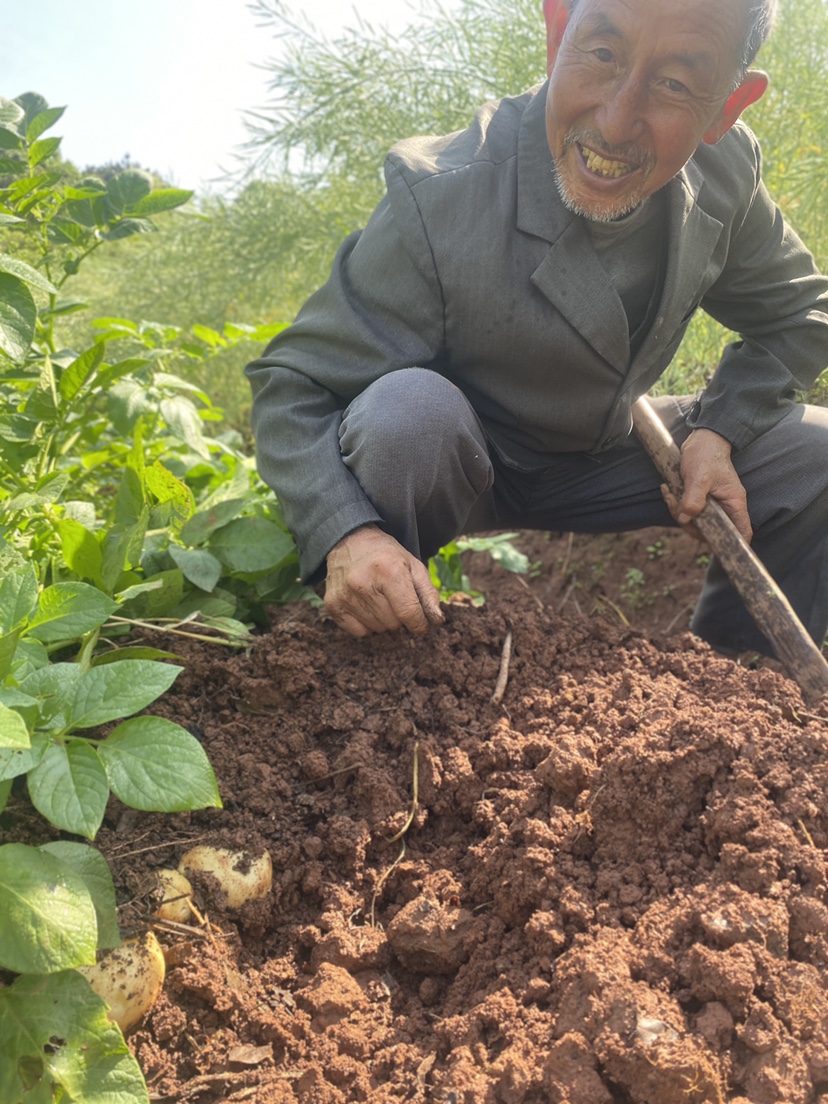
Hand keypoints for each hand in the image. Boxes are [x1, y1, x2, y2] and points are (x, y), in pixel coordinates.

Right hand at [324, 525, 443, 637]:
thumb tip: (437, 620)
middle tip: (395, 599)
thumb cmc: (386, 556)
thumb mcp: (413, 566)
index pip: (409, 613)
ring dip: (384, 620)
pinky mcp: (332, 604)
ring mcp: (345, 595)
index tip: (421, 624)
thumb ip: (428, 593)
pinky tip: (365, 605)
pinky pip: (359, 632)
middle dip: (400, 617)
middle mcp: (363, 584)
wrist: (349, 540)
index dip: (420, 624)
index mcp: (388, 571)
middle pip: (394, 624)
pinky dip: (367, 624)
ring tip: (379, 598)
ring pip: (378, 629)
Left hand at [661, 428, 752, 543]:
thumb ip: (693, 499)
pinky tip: (667, 490)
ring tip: (669, 493)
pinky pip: (687, 510)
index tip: (715, 547)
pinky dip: (675, 503)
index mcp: (734, 503)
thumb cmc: (706, 455)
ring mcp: (713, 504)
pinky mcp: (700, 499)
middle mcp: (725, 507)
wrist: (701, 438)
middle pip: (712, 531)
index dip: (733, 544)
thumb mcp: (699, 477)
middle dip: (690, 524)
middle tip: (677, 508)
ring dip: (678, 511)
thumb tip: (685, 518)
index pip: (742, 532)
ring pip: (696, 521)